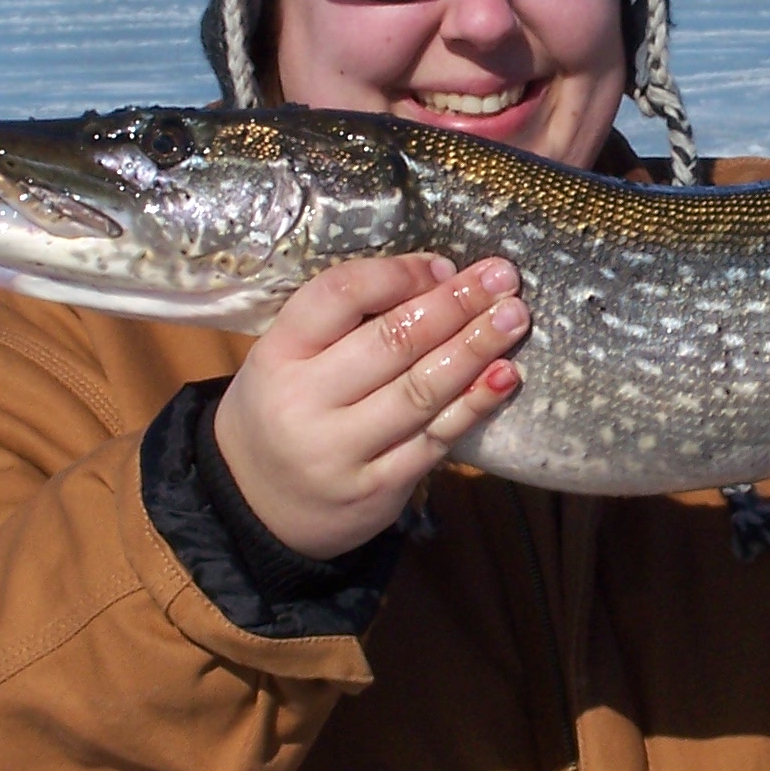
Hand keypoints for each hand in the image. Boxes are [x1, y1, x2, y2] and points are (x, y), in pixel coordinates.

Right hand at [211, 255, 529, 557]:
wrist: (256, 507)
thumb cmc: (285, 409)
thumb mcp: (290, 357)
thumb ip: (348, 321)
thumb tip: (440, 277)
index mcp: (278, 354)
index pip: (339, 295)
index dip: (399, 274)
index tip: (445, 264)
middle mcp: (306, 402)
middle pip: (392, 341)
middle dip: (455, 304)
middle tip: (502, 278)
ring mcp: (342, 451)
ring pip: (421, 390)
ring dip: (475, 348)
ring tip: (513, 317)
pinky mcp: (377, 490)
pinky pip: (436, 439)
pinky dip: (475, 404)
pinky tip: (504, 376)